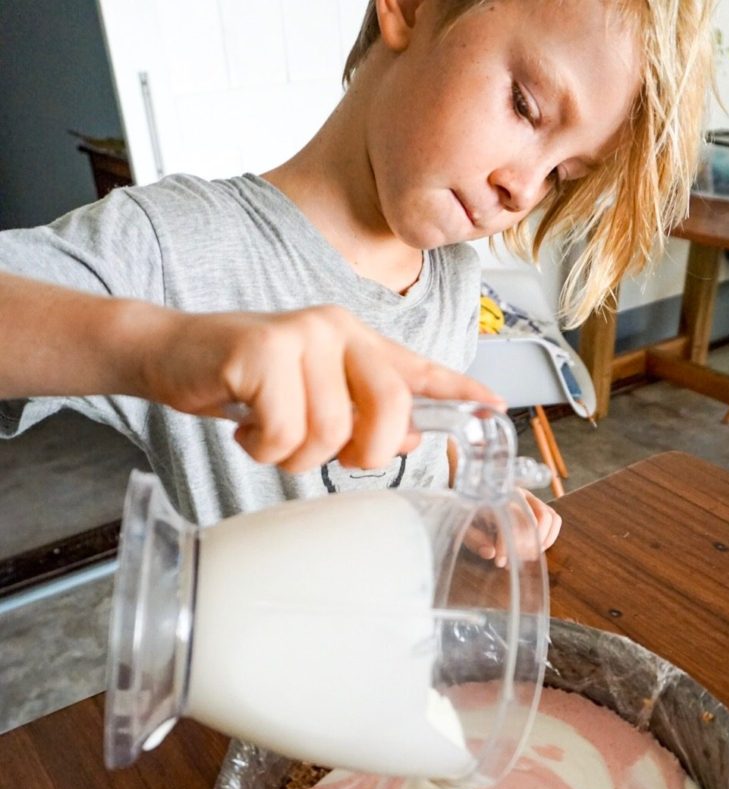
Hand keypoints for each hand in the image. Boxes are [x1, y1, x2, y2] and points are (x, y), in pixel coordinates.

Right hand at [145, 304, 501, 471]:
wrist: (171, 352)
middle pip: (389, 408)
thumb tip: (407, 438)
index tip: (494, 408)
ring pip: (330, 431)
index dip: (458, 392)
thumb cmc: (243, 381)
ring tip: (268, 436)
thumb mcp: (308, 399)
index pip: (417, 369)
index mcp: (355, 341)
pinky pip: (283, 429)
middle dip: (362, 451)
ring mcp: (302, 335)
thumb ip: (358, 416)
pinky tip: (244, 428)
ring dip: (293, 455)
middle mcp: (337, 330)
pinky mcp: (263, 349)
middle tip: (325, 453)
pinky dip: (261, 446)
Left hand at [465, 488, 561, 566]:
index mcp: (496, 495)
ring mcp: (531, 498)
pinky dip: (549, 538)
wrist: (473, 501)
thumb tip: (490, 553)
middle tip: (511, 561)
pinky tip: (535, 549)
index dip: (507, 543)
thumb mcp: (464, 529)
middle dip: (524, 546)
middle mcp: (517, 493)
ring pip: (548, 518)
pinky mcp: (540, 506)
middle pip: (533, 519)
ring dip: (539, 542)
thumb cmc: (469, 518)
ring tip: (523, 556)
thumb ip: (475, 540)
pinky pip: (555, 519)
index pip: (510, 518)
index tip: (499, 561)